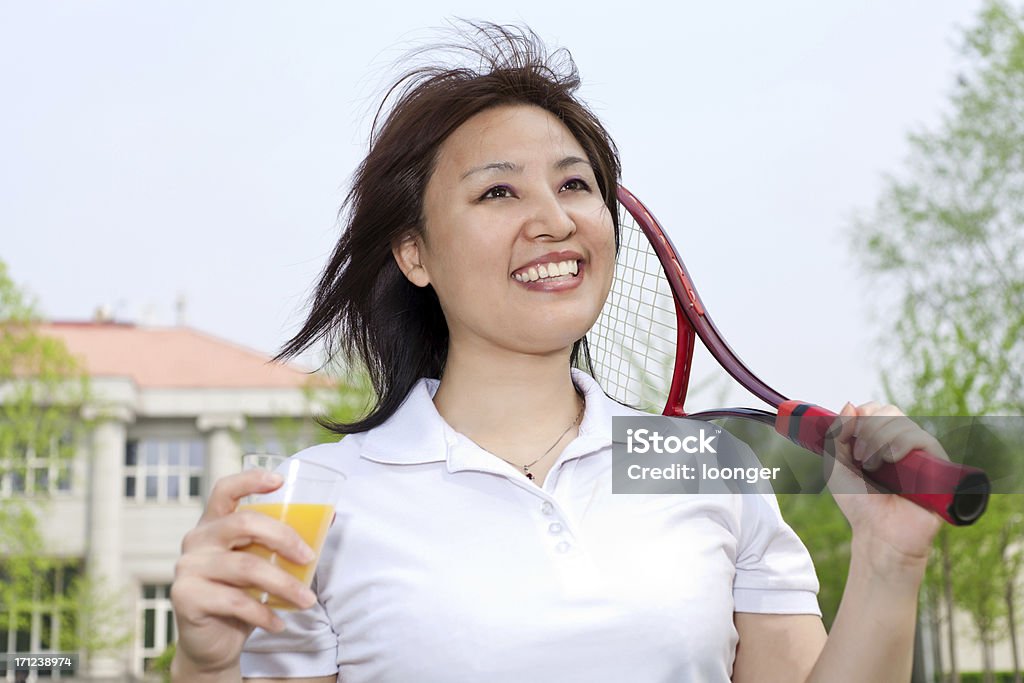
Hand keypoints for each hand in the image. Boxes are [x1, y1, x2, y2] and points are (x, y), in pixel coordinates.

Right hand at [170, 470, 318, 674]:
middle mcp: (197, 539)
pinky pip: (235, 601)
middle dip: (284, 538)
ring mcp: (188, 567)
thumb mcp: (263, 565)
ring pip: (246, 567)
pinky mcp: (185, 596)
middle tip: (310, 558)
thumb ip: (283, 543)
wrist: (213, 643)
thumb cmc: (242, 596)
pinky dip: (264, 614)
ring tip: (306, 601)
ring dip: (284, 585)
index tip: (279, 480)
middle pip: (244, 523)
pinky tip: (279, 623)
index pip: (225, 490)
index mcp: (214, 524)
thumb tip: (328, 518)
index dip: (250, 480)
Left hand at [825, 402, 943, 572]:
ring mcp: (921, 454)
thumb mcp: (836, 465)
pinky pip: (923, 438)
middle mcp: (903, 444)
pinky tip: (890, 460)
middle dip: (867, 429)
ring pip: (903, 423)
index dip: (863, 414)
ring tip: (872, 466)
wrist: (879, 534)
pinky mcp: (937, 465)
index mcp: (881, 440)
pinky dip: (901, 443)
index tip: (851, 434)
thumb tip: (850, 404)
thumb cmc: (859, 503)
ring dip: (879, 440)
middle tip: (860, 457)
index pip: (878, 408)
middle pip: (889, 411)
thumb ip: (838, 434)